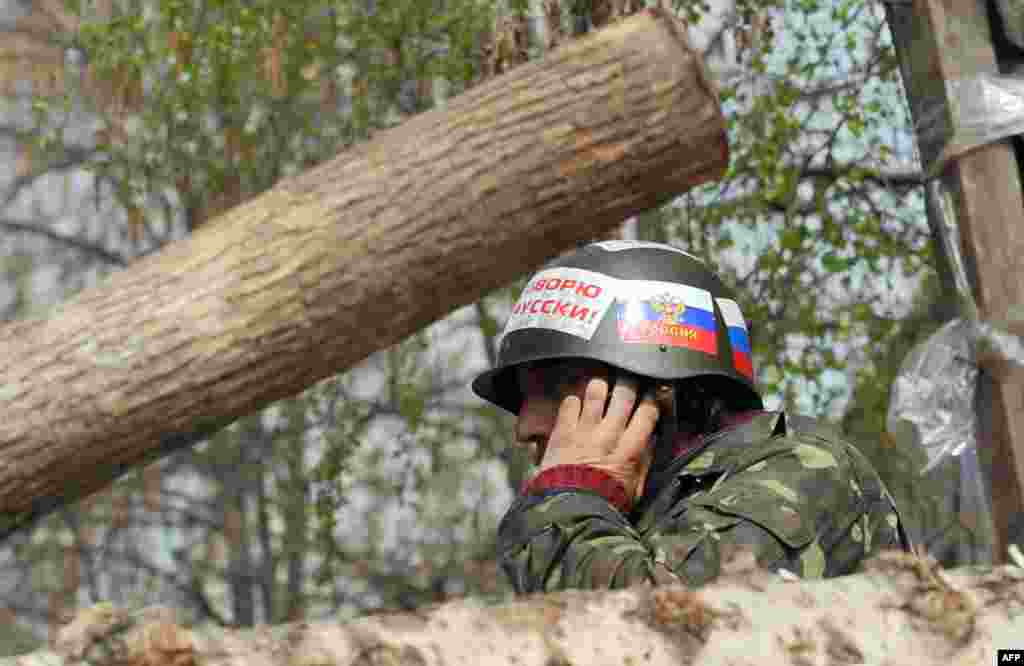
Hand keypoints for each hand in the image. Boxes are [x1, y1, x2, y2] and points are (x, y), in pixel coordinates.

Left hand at [538, 374, 659, 502]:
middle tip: (629, 383)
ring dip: (600, 386)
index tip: (652, 395)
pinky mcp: (563, 431)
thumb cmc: (604, 504)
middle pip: (624, 395)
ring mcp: (584, 430)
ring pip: (596, 392)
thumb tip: (650, 442)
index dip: (653, 399)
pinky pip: (570, 403)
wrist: (568, 511)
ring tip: (601, 386)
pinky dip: (574, 400)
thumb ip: (643, 463)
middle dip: (629, 384)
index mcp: (630, 450)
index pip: (647, 413)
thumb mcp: (635, 490)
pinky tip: (577, 404)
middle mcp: (609, 435)